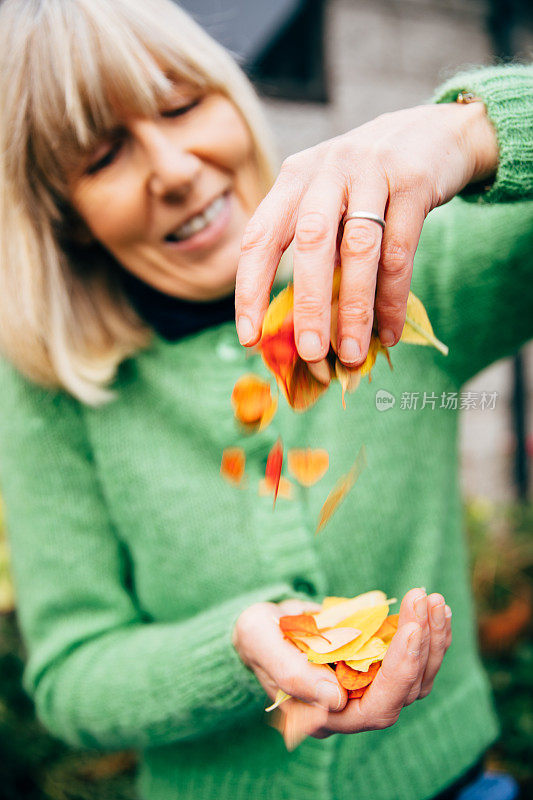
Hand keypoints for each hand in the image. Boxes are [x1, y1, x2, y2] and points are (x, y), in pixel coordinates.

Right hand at [232, 589, 451, 739]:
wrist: (264, 627)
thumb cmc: (257, 635)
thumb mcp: (259, 641)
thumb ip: (290, 672)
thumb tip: (333, 699)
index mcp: (323, 716)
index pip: (377, 707)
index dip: (400, 670)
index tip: (411, 627)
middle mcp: (352, 711)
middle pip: (406, 691)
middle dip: (422, 645)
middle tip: (423, 598)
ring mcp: (368, 690)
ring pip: (417, 677)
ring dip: (432, 638)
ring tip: (432, 600)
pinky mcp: (378, 670)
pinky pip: (414, 660)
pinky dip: (429, 634)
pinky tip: (434, 609)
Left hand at [235, 101, 497, 366]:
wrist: (433, 131)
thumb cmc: (367, 182)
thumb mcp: (329, 198)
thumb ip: (313, 247)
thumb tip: (299, 325)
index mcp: (295, 177)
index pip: (260, 236)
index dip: (250, 288)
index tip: (249, 338)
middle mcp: (327, 170)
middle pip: (310, 243)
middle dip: (307, 304)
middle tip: (310, 354)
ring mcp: (372, 171)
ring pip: (359, 249)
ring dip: (355, 309)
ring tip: (353, 355)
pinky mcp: (413, 181)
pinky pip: (401, 250)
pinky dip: (393, 297)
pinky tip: (389, 332)